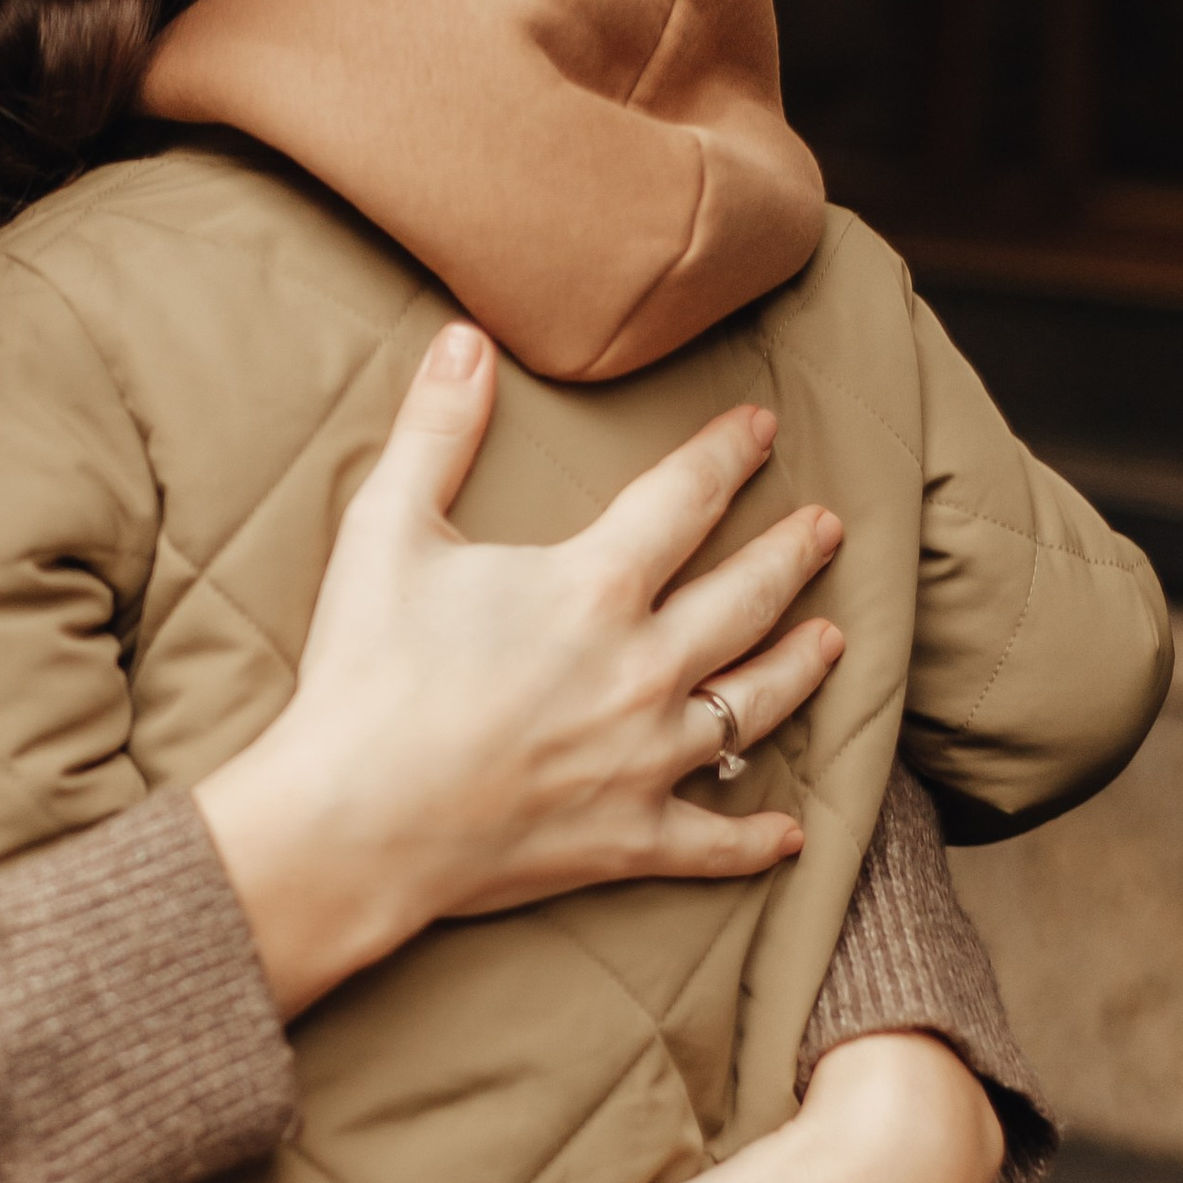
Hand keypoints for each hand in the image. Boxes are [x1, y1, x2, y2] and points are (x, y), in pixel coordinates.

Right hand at [194, 324, 842, 1018]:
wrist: (351, 824)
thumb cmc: (364, 676)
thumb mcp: (385, 531)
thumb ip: (435, 431)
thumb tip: (466, 339)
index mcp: (594, 586)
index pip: (686, 499)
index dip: (727, 455)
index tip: (761, 428)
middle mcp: (644, 668)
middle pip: (746, 599)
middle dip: (791, 555)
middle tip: (826, 530)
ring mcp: (645, 758)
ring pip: (753, 707)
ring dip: (799, 669)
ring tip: (831, 641)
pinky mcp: (628, 839)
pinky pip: (713, 842)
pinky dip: (754, 839)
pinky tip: (789, 833)